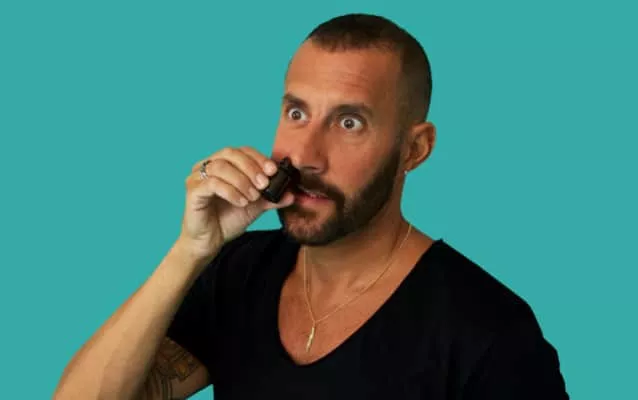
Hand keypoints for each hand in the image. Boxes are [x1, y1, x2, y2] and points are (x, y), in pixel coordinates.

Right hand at [176, 146, 294, 261]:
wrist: (210, 241)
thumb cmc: (228, 220)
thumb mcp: (255, 207)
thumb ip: (271, 198)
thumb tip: (291, 194)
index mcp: (223, 163)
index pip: (242, 150)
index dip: (258, 158)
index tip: (273, 170)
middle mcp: (207, 166)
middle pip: (230, 153)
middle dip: (251, 167)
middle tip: (264, 184)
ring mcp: (197, 177)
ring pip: (221, 167)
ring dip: (242, 181)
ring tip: (252, 197)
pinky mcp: (192, 191)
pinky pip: (212, 184)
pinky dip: (230, 191)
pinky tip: (241, 202)